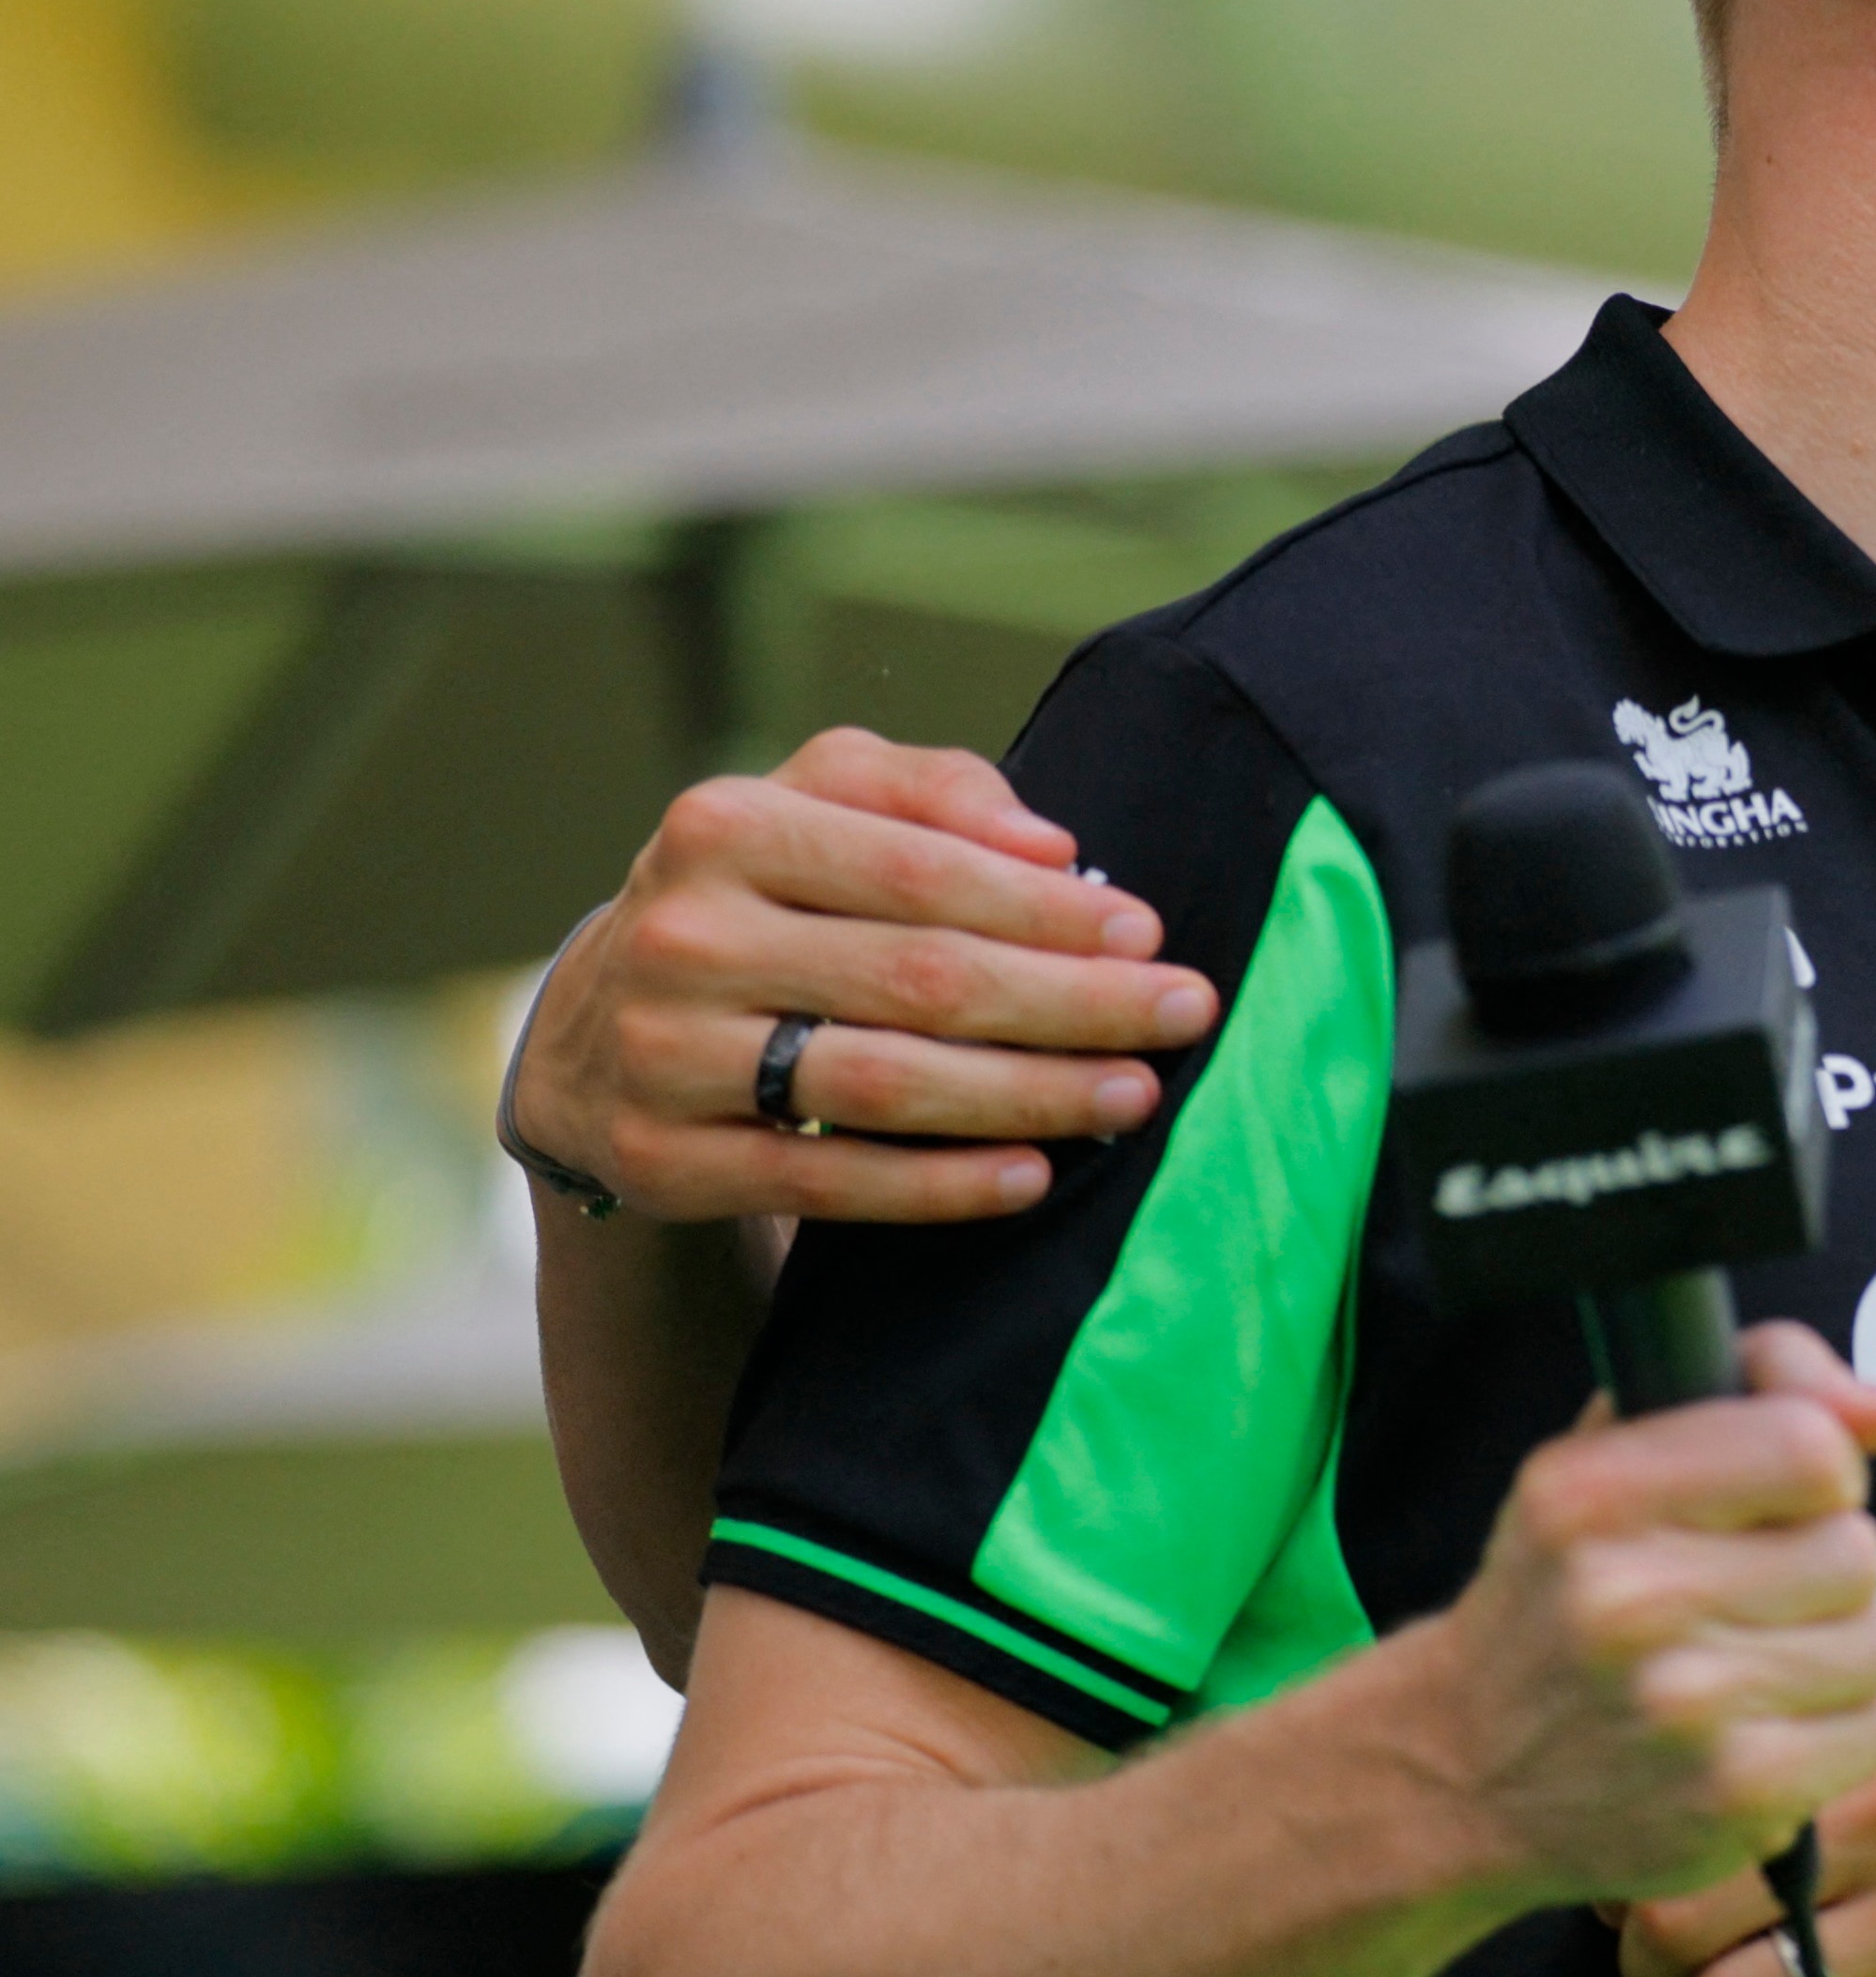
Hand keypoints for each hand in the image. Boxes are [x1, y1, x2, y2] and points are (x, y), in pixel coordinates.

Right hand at [513, 729, 1219, 1224]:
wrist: (594, 1026)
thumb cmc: (758, 897)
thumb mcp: (820, 802)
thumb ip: (932, 792)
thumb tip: (1050, 845)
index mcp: (726, 826)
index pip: (919, 869)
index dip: (1044, 908)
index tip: (1146, 933)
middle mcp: (685, 937)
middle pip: (920, 979)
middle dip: (1071, 1002)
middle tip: (1180, 1015)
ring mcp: (666, 1054)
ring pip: (885, 1083)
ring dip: (1028, 1095)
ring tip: (1131, 1095)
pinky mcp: (666, 1160)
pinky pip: (828, 1181)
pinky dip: (940, 1185)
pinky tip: (1031, 1176)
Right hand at [1424, 1325, 1875, 1909]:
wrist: (1463, 1771)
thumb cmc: (1566, 1590)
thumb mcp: (1615, 1456)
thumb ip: (1763, 1389)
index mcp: (1592, 1493)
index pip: (1807, 1447)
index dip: (1817, 1473)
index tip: (1776, 1504)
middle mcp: (1626, 1598)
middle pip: (1855, 1552)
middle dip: (1826, 1570)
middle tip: (1755, 1598)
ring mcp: (1681, 1708)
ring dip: (1840, 1653)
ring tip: (1757, 1665)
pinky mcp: (1730, 1797)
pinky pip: (1873, 1732)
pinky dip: (1839, 1733)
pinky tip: (1765, 1731)